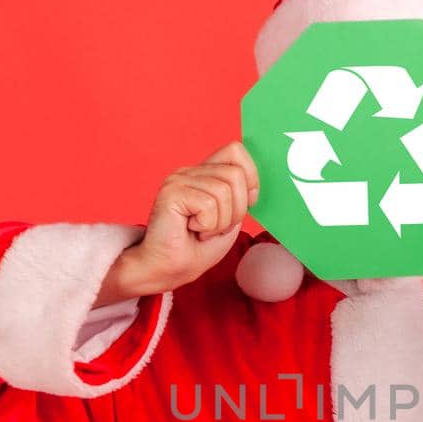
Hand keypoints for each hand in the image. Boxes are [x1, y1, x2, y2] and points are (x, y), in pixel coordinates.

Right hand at [97, 142, 257, 302]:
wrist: (167, 270)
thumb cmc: (196, 249)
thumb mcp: (230, 219)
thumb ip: (241, 195)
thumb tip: (254, 183)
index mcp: (204, 174)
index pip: (236, 151)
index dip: (251, 178)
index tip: (246, 204)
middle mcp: (190, 171)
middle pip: (236, 175)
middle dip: (236, 210)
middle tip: (215, 226)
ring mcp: (179, 179)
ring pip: (224, 190)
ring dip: (220, 221)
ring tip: (202, 230)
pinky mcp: (171, 192)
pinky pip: (208, 204)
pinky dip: (207, 225)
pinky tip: (190, 229)